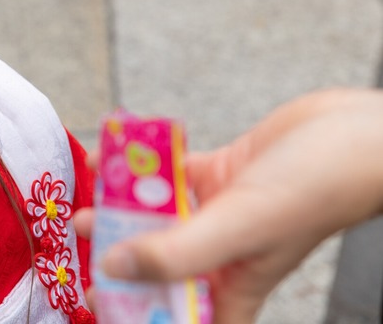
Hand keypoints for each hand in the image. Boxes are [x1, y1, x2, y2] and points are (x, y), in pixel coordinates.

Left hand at [93, 88, 382, 323]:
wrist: (356, 132)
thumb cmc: (317, 187)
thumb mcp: (239, 226)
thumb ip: (176, 251)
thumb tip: (114, 268)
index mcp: (235, 283)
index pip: (183, 316)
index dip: (142, 313)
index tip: (100, 300)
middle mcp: (224, 251)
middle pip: (159, 264)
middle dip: (118, 255)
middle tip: (80, 241)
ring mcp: (221, 210)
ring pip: (159, 217)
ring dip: (124, 209)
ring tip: (86, 202)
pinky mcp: (220, 172)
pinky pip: (170, 174)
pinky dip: (143, 167)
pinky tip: (112, 158)